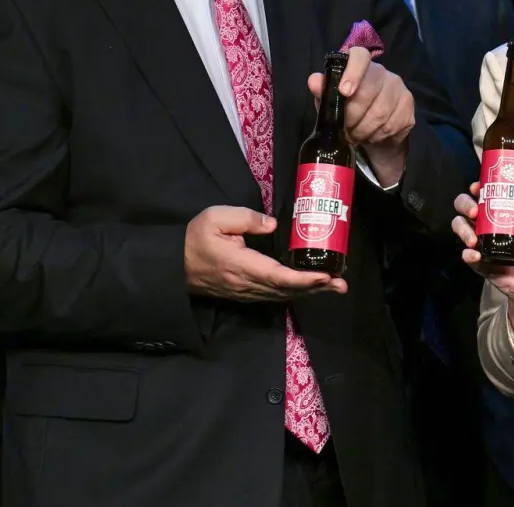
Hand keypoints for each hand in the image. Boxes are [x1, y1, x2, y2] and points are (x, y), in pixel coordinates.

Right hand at [184, 205, 347, 300]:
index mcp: (242, 265)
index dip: (305, 279)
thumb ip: (247, 219)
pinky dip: (294, 293)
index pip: (280, 276)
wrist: (172, 264)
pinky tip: (307, 288)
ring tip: (333, 286)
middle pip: (287, 290)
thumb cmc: (195, 238)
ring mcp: (245, 292)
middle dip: (316, 288)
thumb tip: (273, 225)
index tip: (326, 276)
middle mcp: (247, 284)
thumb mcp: (217, 217)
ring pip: (282, 296)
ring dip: (308, 292)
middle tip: (342, 285)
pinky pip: (273, 296)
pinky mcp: (244, 293)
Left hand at [309, 45, 414, 182]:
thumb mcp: (331, 101)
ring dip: (363, 130)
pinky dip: (376, 136)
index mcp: (361, 66)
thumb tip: (314, 81)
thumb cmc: (350, 111)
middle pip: (368, 91)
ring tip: (355, 135)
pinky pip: (391, 125)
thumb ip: (323, 91)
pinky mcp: (408, 107)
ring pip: (380, 113)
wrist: (375, 132)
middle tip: (345, 129)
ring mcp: (399, 89)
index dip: (353, 72)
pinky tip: (371, 136)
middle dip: (352, 116)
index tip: (344, 92)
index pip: (360, 56)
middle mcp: (383, 73)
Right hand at [451, 183, 513, 347]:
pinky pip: (468, 257)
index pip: (484, 196)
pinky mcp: (481, 265)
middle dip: (465, 205)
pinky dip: (468, 255)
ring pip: (461, 229)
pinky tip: (475, 254)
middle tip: (474, 211)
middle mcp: (489, 227)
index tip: (478, 186)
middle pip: (466, 209)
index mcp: (503, 215)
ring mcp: (483, 245)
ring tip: (472, 238)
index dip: (477, 188)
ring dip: (462, 229)